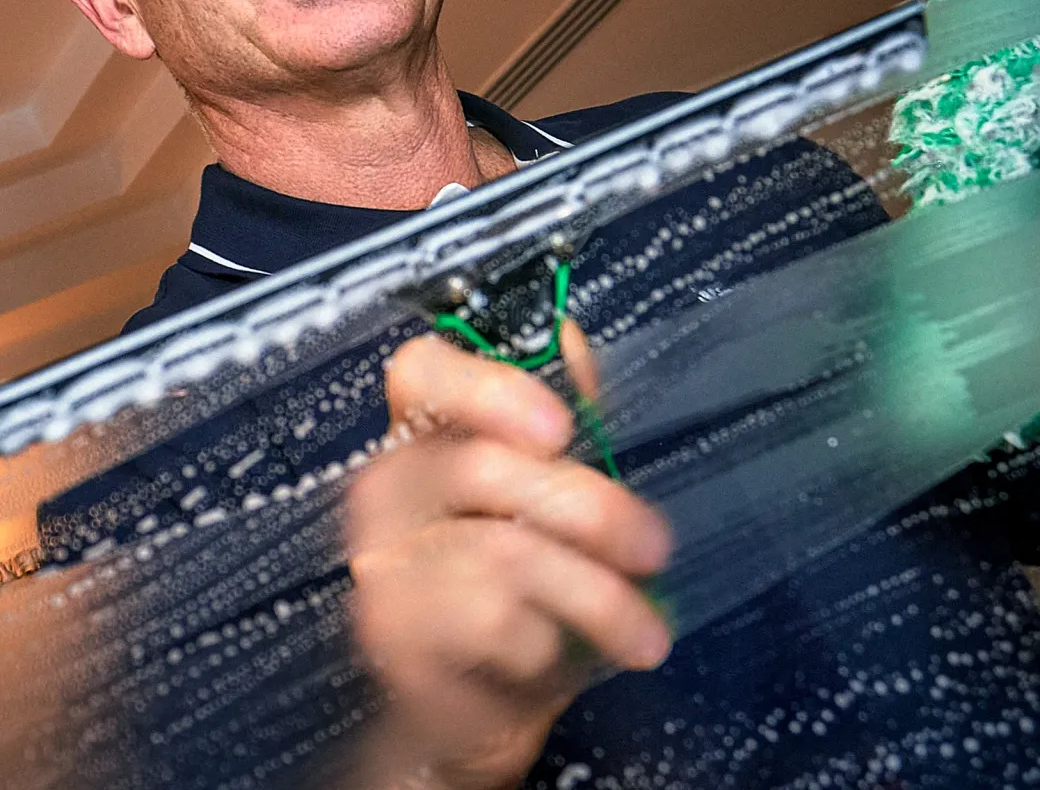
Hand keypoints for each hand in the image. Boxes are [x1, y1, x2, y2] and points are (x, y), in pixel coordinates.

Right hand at [345, 323, 672, 788]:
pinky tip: (558, 655)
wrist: (474, 708)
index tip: (562, 428)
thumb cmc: (523, 589)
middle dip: (595, 511)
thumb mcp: (554, 497)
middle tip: (657, 548)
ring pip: (504, 552)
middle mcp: (388, 485)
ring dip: (597, 595)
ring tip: (644, 630)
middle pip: (487, 466)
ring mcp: (382, 560)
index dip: (490, 388)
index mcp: (425, 433)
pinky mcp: (392, 632)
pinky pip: (491, 621)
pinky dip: (548, 642)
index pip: (421, 372)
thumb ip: (563, 413)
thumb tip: (570, 332)